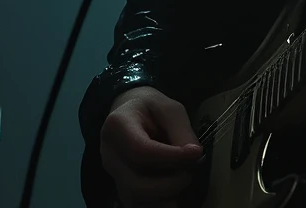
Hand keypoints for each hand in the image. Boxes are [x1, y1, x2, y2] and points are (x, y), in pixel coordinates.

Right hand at [99, 86, 202, 207]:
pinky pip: (140, 204)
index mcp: (117, 126)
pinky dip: (161, 200)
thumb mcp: (169, 108)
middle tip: (191, 170)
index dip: (171, 157)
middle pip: (137, 184)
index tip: (196, 153)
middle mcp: (109, 155)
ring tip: (183, 176)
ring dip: (167, 194)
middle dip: (171, 183)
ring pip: (137, 200)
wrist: (129, 113)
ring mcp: (113, 175)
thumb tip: (194, 156)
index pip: (141, 151)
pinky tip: (175, 187)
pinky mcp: (121, 188)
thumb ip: (181, 130)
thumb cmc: (150, 108)